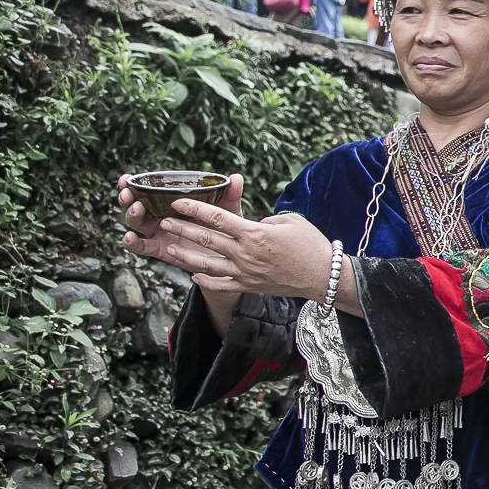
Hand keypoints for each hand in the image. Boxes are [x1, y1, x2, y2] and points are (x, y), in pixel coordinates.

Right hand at [119, 172, 242, 243]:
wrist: (228, 255)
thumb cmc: (225, 227)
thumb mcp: (227, 210)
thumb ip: (230, 195)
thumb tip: (236, 177)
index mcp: (172, 203)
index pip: (148, 191)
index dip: (135, 184)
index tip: (126, 178)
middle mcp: (161, 216)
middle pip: (136, 205)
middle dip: (128, 197)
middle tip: (127, 192)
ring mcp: (159, 233)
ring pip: (137, 224)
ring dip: (132, 216)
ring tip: (137, 208)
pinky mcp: (161, 250)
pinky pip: (143, 247)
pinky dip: (133, 243)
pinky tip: (130, 237)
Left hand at [127, 197, 334, 299]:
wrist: (323, 275)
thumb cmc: (311, 244)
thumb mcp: (290, 221)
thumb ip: (266, 220)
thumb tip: (253, 224)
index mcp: (254, 233)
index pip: (217, 217)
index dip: (195, 208)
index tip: (178, 202)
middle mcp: (245, 253)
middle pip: (206, 239)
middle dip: (182, 229)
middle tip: (165, 221)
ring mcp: (245, 272)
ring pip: (206, 263)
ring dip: (186, 254)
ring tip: (170, 247)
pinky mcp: (249, 286)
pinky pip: (221, 285)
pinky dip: (205, 282)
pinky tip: (194, 277)